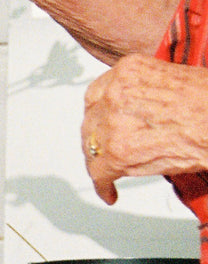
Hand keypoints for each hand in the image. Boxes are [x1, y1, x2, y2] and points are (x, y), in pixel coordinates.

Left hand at [81, 54, 207, 203]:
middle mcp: (116, 93)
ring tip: (108, 173)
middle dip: (97, 140)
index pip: (97, 95)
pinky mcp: (118, 151)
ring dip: (99, 163)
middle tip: (103, 152)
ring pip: (92, 148)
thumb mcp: (172, 81)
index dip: (98, 115)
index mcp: (128, 71)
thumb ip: (145, 93)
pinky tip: (110, 192)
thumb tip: (138, 113)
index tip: (99, 124)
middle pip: (91, 122)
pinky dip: (104, 185)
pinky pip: (99, 172)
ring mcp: (114, 122)